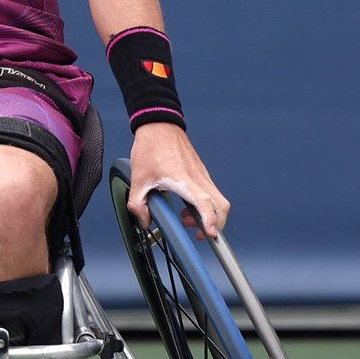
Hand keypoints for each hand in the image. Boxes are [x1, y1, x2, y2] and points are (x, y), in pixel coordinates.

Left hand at [125, 123, 229, 239]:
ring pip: (218, 199)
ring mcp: (202, 174)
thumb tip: (145, 221)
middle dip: (216, 224)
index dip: (209, 220)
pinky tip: (187, 206)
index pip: (204, 203)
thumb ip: (138, 204)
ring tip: (186, 219)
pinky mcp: (201, 172)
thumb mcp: (137, 179)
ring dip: (209, 215)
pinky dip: (205, 205)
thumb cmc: (150, 148)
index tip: (209, 233)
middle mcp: (198, 177)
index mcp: (183, 179)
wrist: (159, 125)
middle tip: (199, 232)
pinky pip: (211, 192)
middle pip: (221, 205)